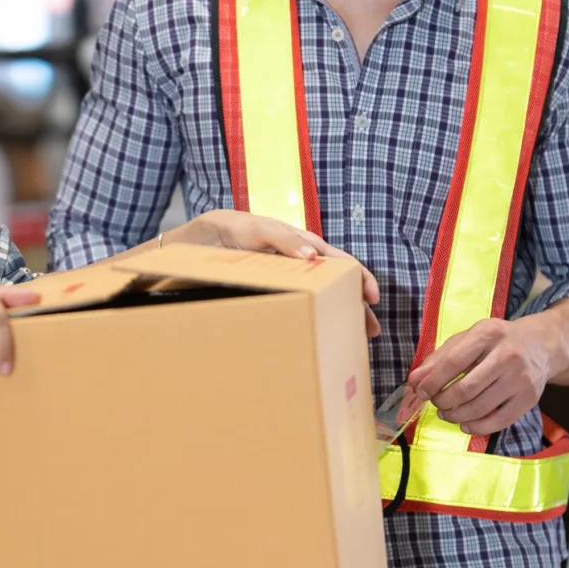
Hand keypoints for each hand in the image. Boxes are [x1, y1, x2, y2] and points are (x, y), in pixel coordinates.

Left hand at [164, 209, 381, 336]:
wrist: (197, 239)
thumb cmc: (230, 228)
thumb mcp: (256, 229)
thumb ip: (283, 238)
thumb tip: (313, 256)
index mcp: (302, 244)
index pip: (340, 261)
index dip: (359, 278)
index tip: (371, 298)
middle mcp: (298, 263)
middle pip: (335, 285)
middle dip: (356, 306)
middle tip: (370, 331)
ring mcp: (286, 279)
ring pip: (319, 299)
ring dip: (337, 317)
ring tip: (352, 339)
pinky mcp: (272, 292)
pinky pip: (298, 307)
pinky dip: (311, 319)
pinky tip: (316, 335)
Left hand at [393, 317, 551, 436]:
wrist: (540, 345)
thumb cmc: (495, 342)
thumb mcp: (467, 340)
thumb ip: (439, 358)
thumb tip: (414, 381)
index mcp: (487, 334)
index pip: (452, 363)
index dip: (432, 382)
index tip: (421, 392)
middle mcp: (507, 355)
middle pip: (465, 389)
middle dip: (443, 401)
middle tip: (437, 403)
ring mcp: (520, 379)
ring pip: (480, 408)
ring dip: (456, 416)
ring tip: (447, 413)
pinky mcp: (529, 398)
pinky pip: (499, 421)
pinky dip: (477, 428)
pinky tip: (465, 425)